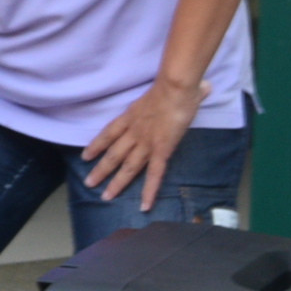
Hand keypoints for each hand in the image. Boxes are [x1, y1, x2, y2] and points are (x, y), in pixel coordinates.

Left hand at [80, 74, 206, 211]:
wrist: (175, 88)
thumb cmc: (174, 85)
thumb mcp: (166, 89)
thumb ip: (179, 91)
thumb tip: (204, 87)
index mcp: (132, 116)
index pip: (109, 133)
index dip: (96, 145)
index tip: (86, 156)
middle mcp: (134, 132)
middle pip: (114, 154)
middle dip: (101, 170)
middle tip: (89, 184)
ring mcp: (146, 143)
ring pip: (127, 167)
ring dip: (115, 183)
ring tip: (105, 197)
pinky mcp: (161, 151)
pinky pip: (154, 175)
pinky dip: (149, 191)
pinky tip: (145, 206)